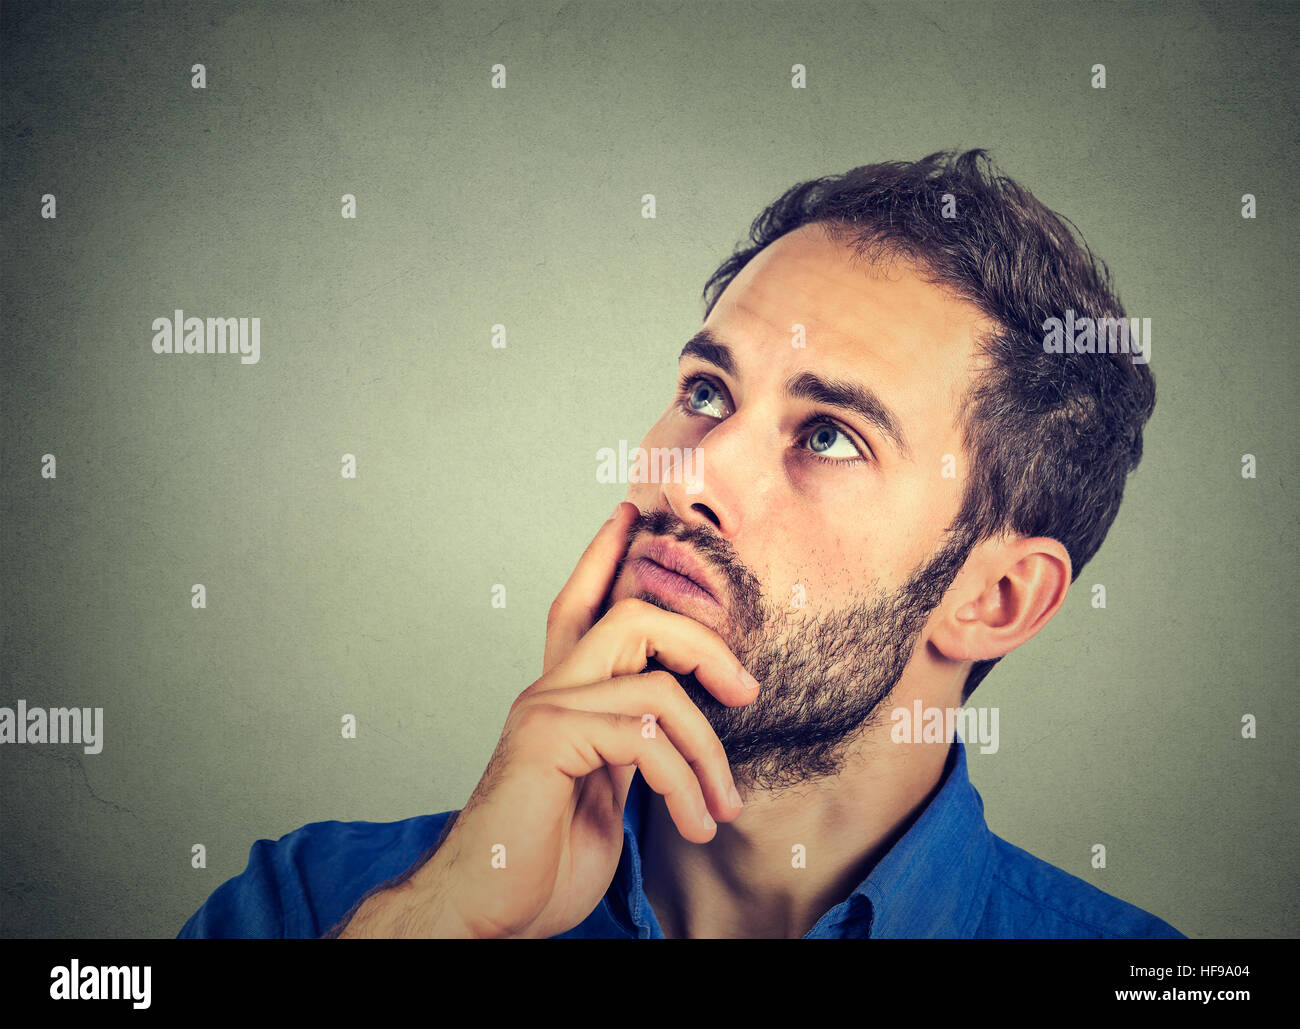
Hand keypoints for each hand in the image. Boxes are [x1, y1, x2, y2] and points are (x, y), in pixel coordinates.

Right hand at [335, 502, 756, 937]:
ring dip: (708, 754)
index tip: (630, 515)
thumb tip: (681, 725)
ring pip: (657, 685)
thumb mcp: (603, 794)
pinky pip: (646, 735)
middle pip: (631, 618)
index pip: (579, 608)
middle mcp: (548, 692)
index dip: (604, 557)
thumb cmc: (542, 861)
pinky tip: (694, 823)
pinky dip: (686, 782)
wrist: (486, 912)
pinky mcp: (548, 739)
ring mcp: (545, 710)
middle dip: (703, 642)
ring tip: (721, 809)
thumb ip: (631, 746)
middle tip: (746, 691)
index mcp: (562, 700)